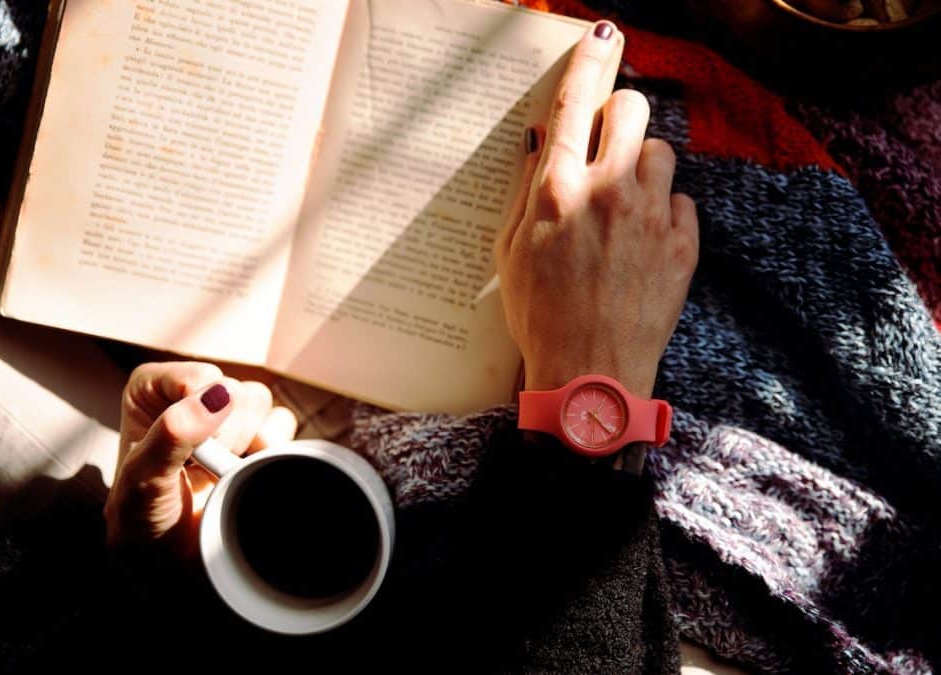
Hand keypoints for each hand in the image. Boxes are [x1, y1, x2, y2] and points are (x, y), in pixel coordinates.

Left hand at [103, 362, 296, 560]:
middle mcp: (188, 394)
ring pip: (259, 402)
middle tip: (200, 469)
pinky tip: (244, 471)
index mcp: (151, 390)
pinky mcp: (255, 433)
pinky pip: (282, 422)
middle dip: (223, 438)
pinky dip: (270, 451)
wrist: (172, 561)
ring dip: (245, 445)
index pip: (197, 378)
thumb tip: (218, 395)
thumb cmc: (142, 521)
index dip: (201, 416)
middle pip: (234, 390)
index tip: (188, 453)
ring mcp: (224, 414)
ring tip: (220, 472)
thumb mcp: (143, 481)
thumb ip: (172, 435)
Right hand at [494, 21, 698, 397]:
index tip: (603, 34)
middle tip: (605, 143)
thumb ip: (528, 188)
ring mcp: (651, 218)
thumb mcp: (510, 251)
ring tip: (623, 205)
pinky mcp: (684, 246)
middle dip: (619, 115)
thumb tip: (544, 140)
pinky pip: (681, 201)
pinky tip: (643, 242)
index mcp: (557, 191)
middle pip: (631, 109)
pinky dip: (664, 211)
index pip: (576, 100)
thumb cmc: (539, 317)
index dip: (590, 57)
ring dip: (641, 166)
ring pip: (660, 151)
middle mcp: (608, 193)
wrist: (590, 376)